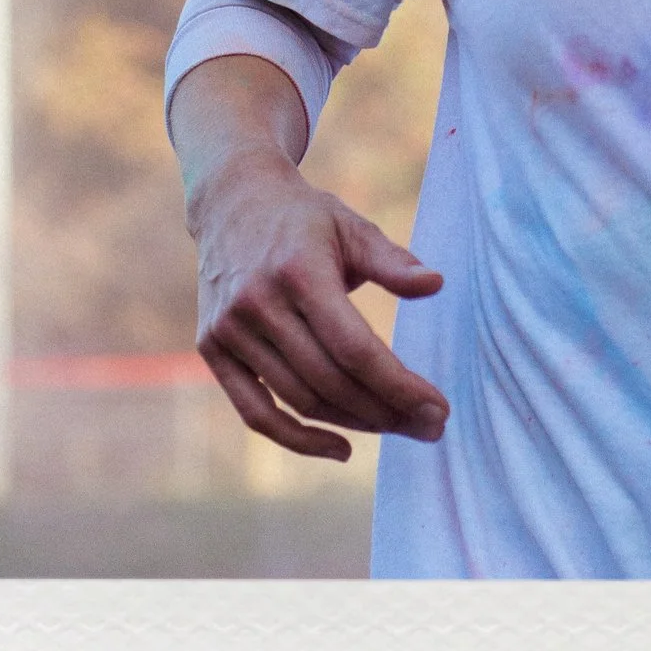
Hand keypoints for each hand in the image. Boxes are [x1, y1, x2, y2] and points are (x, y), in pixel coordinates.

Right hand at [190, 142, 448, 462]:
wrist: (232, 202)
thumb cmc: (306, 220)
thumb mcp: (352, 228)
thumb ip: (392, 261)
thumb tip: (436, 284)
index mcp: (299, 270)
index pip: (355, 348)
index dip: (398, 386)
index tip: (438, 408)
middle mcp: (258, 303)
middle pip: (332, 381)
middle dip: (388, 412)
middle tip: (430, 426)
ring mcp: (230, 329)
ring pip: (301, 400)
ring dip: (354, 424)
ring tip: (398, 428)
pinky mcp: (212, 349)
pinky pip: (256, 412)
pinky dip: (297, 439)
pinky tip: (341, 448)